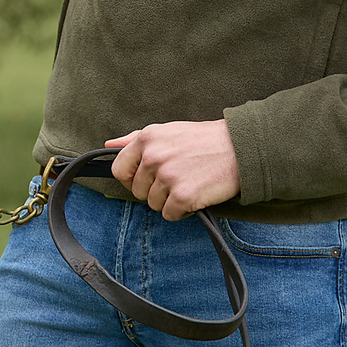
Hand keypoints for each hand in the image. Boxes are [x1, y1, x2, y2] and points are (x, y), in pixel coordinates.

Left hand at [105, 120, 240, 221]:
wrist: (238, 148)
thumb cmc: (202, 140)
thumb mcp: (166, 131)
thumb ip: (134, 139)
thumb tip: (109, 146)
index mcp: (146, 139)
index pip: (119, 170)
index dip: (131, 179)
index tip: (146, 179)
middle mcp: (153, 157)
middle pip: (137, 191)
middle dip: (154, 190)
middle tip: (176, 178)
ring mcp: (168, 177)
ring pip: (153, 204)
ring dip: (169, 200)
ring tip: (188, 183)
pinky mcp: (183, 196)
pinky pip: (169, 215)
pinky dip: (182, 211)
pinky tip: (195, 195)